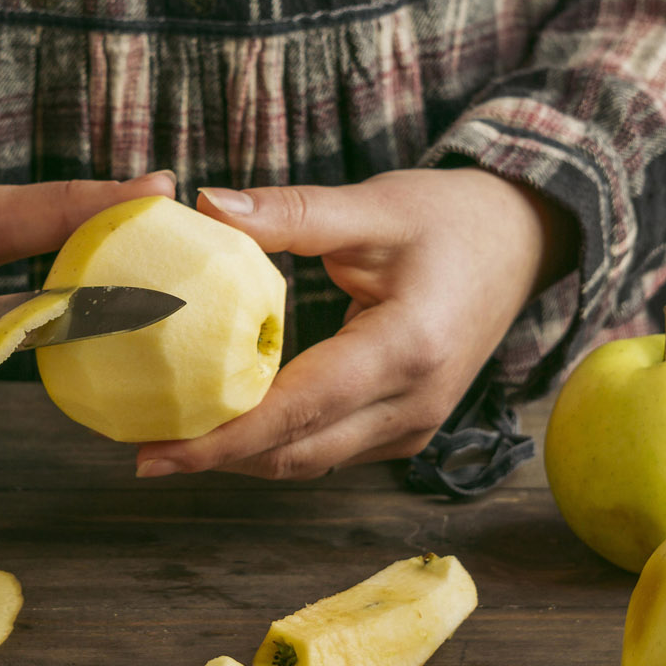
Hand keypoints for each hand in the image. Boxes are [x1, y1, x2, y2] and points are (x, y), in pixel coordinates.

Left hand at [134, 167, 575, 479]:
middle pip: (297, 452)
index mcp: (407, 349)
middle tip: (144, 451)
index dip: (223, 438)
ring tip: (172, 442)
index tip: (156, 452)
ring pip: (310, 461)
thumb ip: (290, 213)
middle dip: (217, 458)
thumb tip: (207, 205)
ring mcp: (416, 426)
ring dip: (243, 457)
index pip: (298, 410)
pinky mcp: (407, 429)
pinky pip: (329, 449)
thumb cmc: (450, 218)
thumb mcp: (374, 205)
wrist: (521, 243)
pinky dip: (276, 445)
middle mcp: (414, 404)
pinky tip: (228, 424)